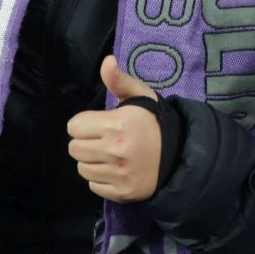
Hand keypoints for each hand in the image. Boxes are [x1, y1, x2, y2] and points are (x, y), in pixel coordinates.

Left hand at [66, 57, 163, 202]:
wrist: (180, 153)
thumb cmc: (154, 122)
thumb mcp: (141, 96)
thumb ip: (119, 80)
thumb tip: (106, 61)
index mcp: (117, 125)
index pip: (74, 126)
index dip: (85, 123)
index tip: (99, 123)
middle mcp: (115, 151)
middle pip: (74, 148)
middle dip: (86, 141)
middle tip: (104, 139)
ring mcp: (118, 174)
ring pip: (82, 168)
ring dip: (92, 161)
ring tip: (110, 154)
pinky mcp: (121, 192)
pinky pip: (93, 186)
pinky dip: (101, 179)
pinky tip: (116, 169)